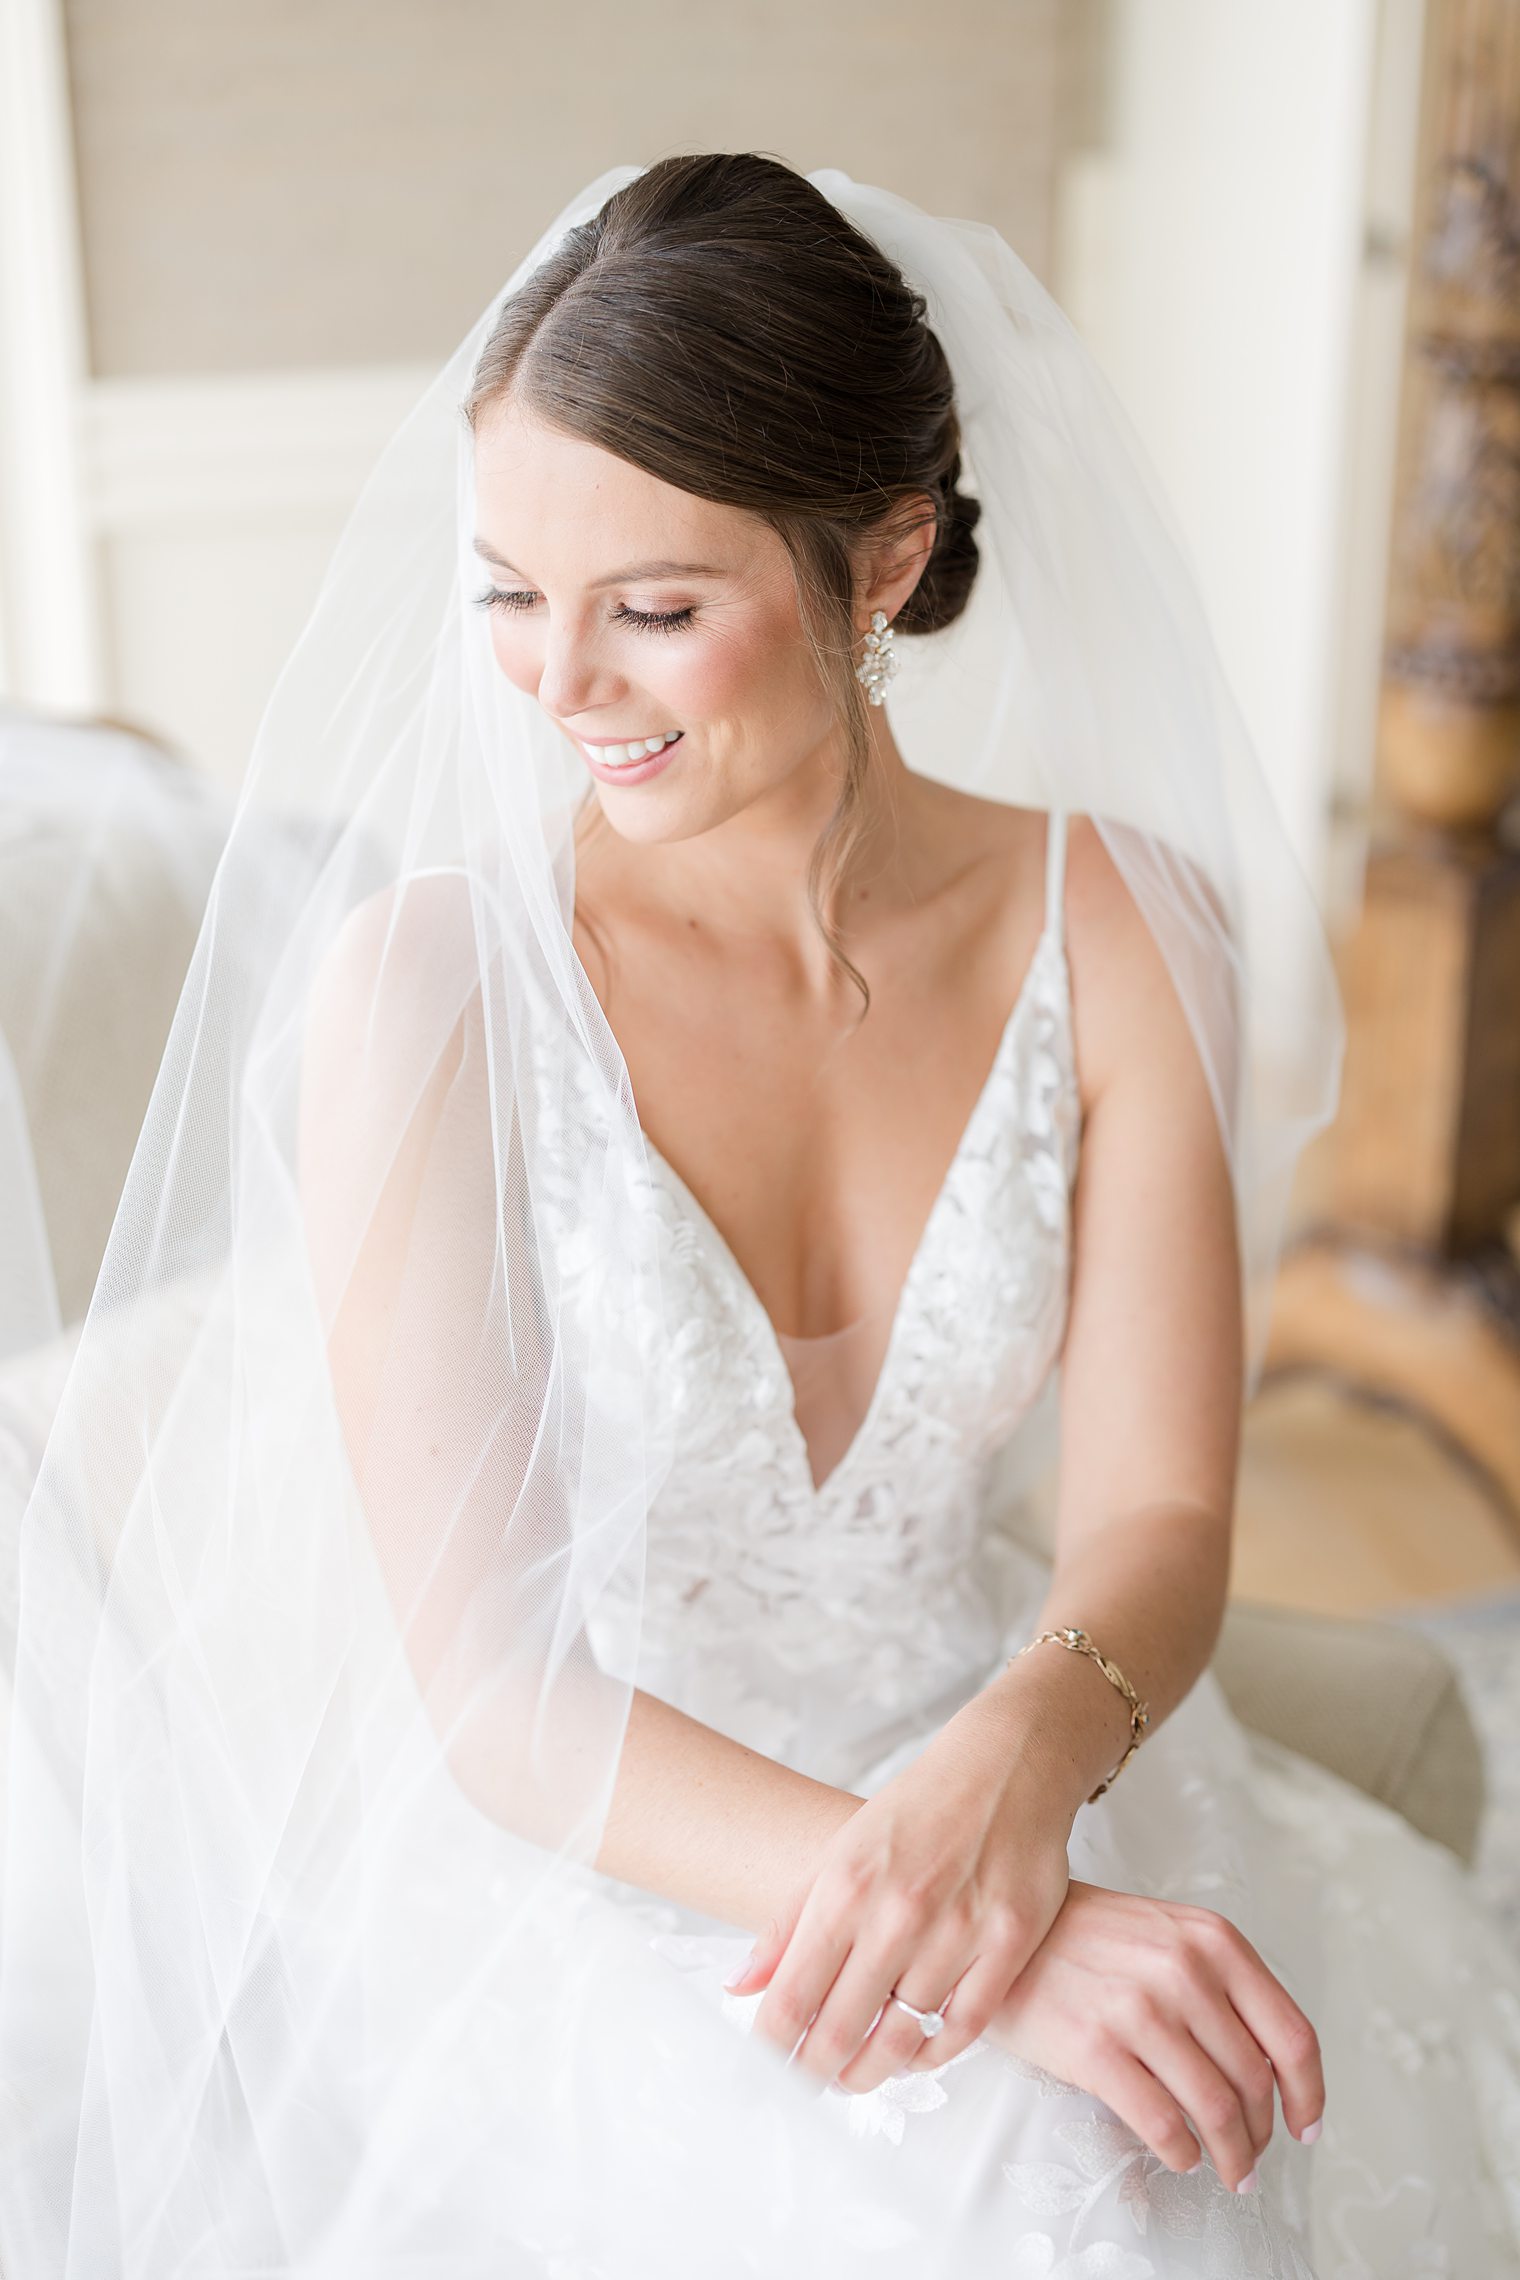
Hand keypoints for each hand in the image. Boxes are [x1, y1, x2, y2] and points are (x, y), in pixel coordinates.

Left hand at [728, 1717, 1074, 2095]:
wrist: (1004, 1767)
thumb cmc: (916, 1812)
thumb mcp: (837, 1853)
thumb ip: (786, 1924)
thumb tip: (739, 1988)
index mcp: (846, 1886)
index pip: (792, 1996)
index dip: (771, 2048)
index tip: (764, 2070)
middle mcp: (898, 1911)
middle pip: (841, 2029)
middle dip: (815, 2071)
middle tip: (807, 2084)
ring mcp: (958, 1929)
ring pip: (902, 2037)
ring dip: (871, 2070)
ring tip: (853, 2077)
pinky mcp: (1009, 1941)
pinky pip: (964, 2027)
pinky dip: (933, 2054)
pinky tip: (912, 2055)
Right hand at [952, 1879, 1324, 2190]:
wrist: (1005, 1934)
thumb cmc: (1086, 1937)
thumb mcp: (1167, 1934)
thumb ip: (1220, 1985)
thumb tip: (1269, 2070)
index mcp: (1212, 1941)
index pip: (1291, 2035)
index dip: (1308, 2095)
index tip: (1304, 2127)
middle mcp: (1184, 1970)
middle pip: (1254, 2082)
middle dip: (1260, 2135)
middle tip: (1250, 2158)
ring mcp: (1140, 2009)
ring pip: (1216, 2110)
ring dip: (1231, 2157)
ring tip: (1226, 2171)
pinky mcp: (1096, 2048)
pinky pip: (1164, 2124)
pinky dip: (1182, 2154)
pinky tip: (1179, 2154)